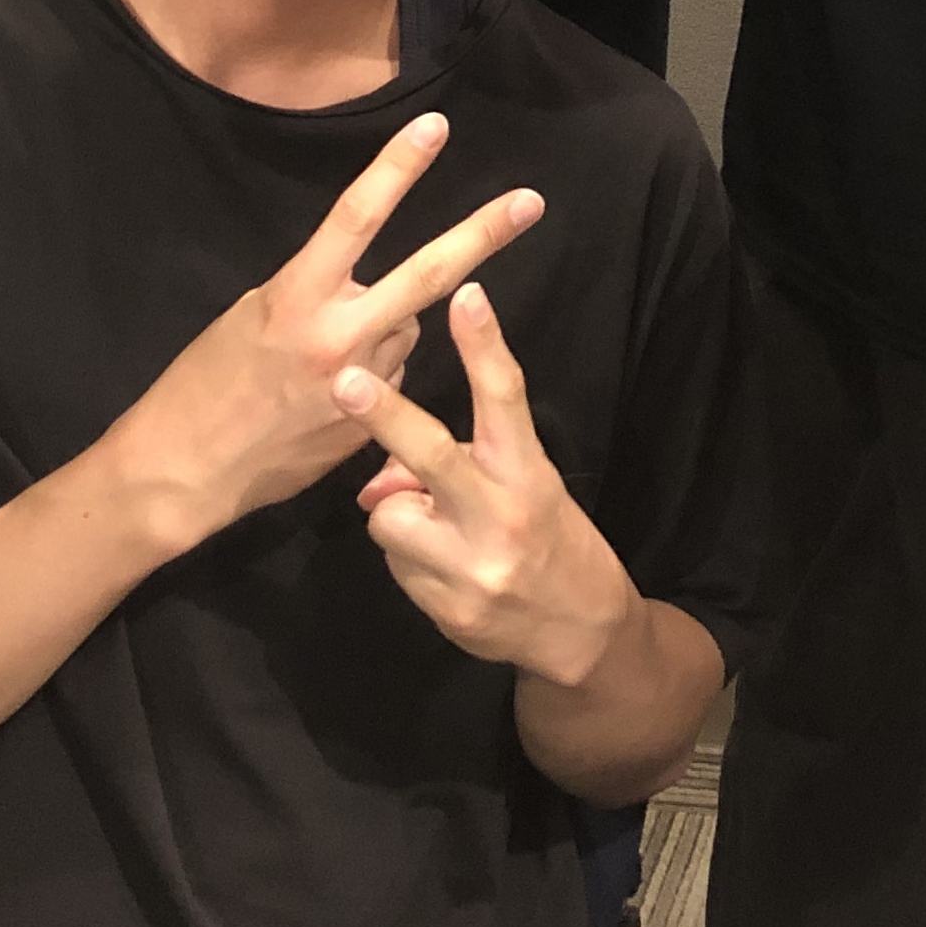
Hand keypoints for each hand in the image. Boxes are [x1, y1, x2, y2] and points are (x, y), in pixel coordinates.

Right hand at [97, 116, 541, 553]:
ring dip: (384, 331)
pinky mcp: (370, 429)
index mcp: (298, 298)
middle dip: (483, 235)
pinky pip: (390, 381)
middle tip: (530, 203)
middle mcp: (338, 337)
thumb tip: (370, 292)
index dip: (397, 167)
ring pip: (404, 334)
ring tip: (318, 362)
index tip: (434, 127)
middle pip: (428, 276)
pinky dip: (373, 379)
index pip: (357, 216)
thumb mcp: (250, 316)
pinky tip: (325, 403)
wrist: (185, 471)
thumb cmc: (205, 382)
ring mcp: (361, 386)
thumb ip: (316, 295)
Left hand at [340, 281, 638, 685]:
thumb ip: (460, 467)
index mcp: (528, 473)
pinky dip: (409, 557)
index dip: (484, 345)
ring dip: (396, 514)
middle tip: (344, 379)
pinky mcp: (447, 610)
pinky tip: (443, 568)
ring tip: (435, 529)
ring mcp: (472, 568)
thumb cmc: (549, 536)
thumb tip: (384, 477)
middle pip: (431, 454)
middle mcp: (501, 516)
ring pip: (388, 516)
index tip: (466, 295)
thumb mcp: (523, 488)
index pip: (506, 398)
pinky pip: (395, 564)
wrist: (581, 631)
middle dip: (384, 415)